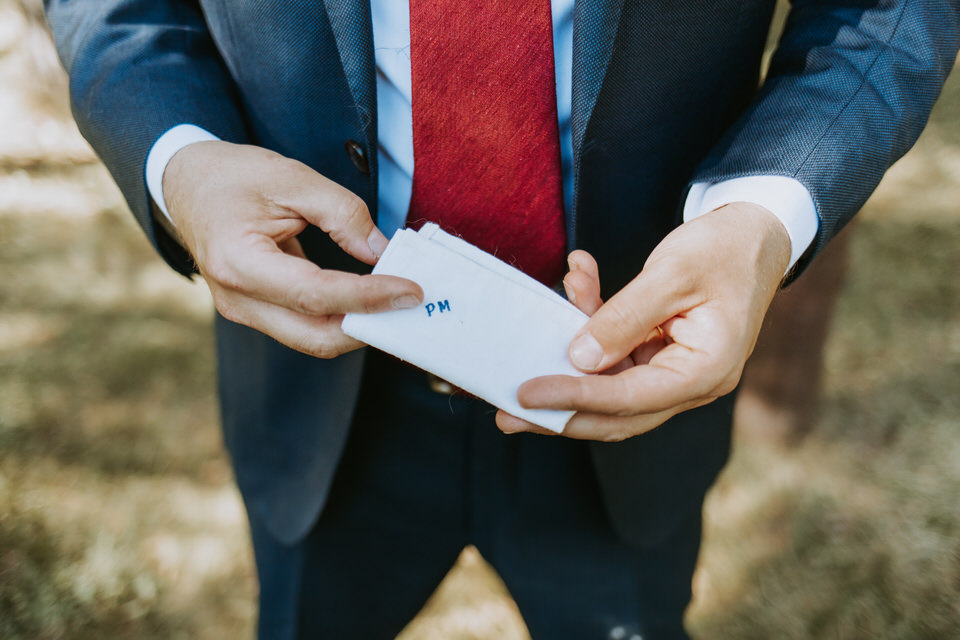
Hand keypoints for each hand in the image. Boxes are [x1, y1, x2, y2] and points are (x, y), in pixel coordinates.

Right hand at [162, 140, 422, 357]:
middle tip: (411, 307)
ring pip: (311, 338)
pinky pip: (303, 326)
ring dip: (357, 327)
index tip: (411, 290)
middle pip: (314, 336)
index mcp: (238, 261)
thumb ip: (343, 214)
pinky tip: (369, 303)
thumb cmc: (233, 176)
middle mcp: (236, 298)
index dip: (368, 296)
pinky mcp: (254, 311)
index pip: (315, 294)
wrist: (186, 184)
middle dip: (368, 328)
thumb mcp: (291, 178)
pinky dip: (340, 318)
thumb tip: (382, 254)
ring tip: (396, 305)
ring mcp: (243, 310)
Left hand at [496, 202, 790, 440]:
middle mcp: (692, 383)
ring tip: (523, 355)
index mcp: (706, 371)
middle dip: (559, 414)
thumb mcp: (672, 274)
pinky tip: (575, 285)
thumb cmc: (723, 249)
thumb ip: (624, 318)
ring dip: (567, 369)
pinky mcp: (661, 356)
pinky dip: (589, 328)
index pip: (629, 398)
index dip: (574, 398)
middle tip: (506, 414)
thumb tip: (579, 358)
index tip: (526, 394)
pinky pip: (616, 356)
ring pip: (610, 389)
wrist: (756, 233)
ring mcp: (676, 372)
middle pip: (616, 414)